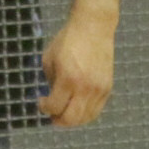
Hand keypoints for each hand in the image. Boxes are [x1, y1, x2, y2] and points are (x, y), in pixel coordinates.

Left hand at [38, 11, 114, 126]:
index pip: (55, 106)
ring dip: (73, 120)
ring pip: (85, 118)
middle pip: (71, 119)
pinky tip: (77, 108)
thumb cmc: (68, 39)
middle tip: (52, 117)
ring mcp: (98, 89)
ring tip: (65, 114)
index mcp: (67, 78)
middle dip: (58, 120)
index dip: (45, 108)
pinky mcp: (107, 87)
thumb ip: (50, 80)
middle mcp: (84, 87)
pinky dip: (86, 114)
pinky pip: (96, 110)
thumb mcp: (49, 58)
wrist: (94, 27)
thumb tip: (52, 97)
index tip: (41, 102)